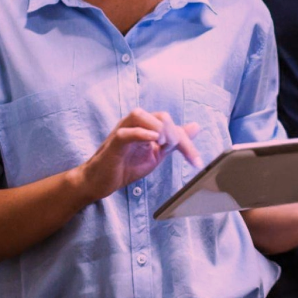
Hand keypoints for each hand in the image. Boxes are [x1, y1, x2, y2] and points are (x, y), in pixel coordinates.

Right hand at [78, 109, 200, 202]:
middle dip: (176, 135)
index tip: (197, 162)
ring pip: (141, 116)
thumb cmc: (125, 166)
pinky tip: (154, 141)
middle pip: (161, 116)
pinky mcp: (114, 142)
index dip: (187, 143)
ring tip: (164, 145)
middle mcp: (134, 123)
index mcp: (146, 125)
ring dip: (159, 129)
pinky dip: (141, 134)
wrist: (100, 181)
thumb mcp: (156, 154)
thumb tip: (196, 126)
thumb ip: (174, 141)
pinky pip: (126, 132)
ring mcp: (123, 130)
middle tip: (179, 153)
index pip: (172, 125)